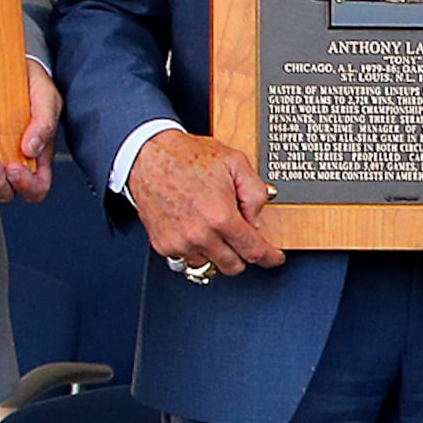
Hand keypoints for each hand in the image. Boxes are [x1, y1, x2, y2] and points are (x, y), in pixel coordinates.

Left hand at [0, 63, 59, 202]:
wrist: (5, 64)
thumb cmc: (31, 84)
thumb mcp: (46, 97)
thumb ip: (44, 122)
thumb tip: (32, 148)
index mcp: (36, 154)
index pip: (37, 185)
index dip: (28, 185)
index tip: (16, 167)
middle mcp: (11, 160)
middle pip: (8, 191)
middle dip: (0, 184)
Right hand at [127, 131, 282, 277]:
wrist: (148, 156)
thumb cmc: (186, 156)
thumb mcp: (236, 163)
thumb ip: (255, 194)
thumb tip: (257, 219)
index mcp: (221, 217)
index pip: (253, 251)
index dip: (269, 258)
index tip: (274, 259)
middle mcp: (200, 235)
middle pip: (233, 266)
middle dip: (244, 255)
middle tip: (244, 239)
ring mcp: (179, 243)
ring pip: (210, 265)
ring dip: (218, 252)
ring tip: (214, 227)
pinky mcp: (163, 245)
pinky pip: (186, 259)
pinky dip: (196, 249)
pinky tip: (197, 229)